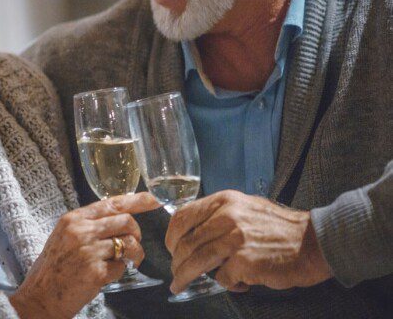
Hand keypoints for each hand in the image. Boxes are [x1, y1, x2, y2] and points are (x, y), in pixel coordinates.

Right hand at [10, 192, 159, 318]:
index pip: (111, 203)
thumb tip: (119, 218)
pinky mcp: (96, 272)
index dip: (137, 201)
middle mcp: (81, 231)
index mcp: (73, 219)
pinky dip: (119, 271)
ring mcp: (89, 251)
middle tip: (133, 244)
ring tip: (127, 261)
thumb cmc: (53, 267)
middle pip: (126, 221)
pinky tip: (107, 274)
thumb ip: (87, 224)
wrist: (40, 296)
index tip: (154, 199)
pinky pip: (122, 267)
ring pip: (129, 244)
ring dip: (134, 254)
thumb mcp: (64, 235)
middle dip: (136, 233)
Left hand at [165, 190, 331, 292]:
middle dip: (176, 261)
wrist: (315, 241)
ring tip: (179, 285)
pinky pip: (222, 278)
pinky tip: (237, 283)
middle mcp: (226, 216)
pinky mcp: (244, 262)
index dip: (171, 235)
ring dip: (185, 276)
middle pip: (186, 242)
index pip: (183, 216)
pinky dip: (226, 283)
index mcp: (224, 201)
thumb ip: (219, 215)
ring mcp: (234, 239)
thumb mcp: (245, 207)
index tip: (170, 247)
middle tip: (175, 272)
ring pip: (197, 261)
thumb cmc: (280, 227)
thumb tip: (194, 234)